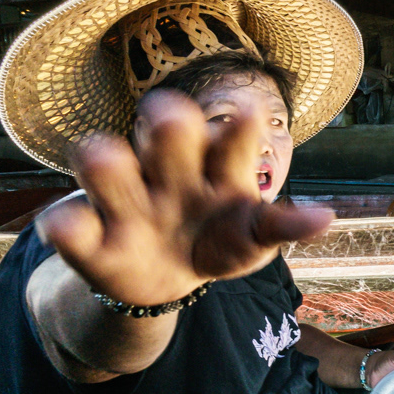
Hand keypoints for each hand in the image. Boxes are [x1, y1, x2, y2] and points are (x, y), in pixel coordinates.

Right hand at [37, 91, 332, 305]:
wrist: (165, 277)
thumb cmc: (218, 241)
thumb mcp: (252, 238)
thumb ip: (281, 226)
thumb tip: (328, 219)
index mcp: (214, 168)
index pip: (230, 138)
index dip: (238, 129)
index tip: (251, 116)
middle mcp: (168, 170)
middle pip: (166, 132)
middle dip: (168, 123)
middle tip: (169, 116)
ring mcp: (125, 199)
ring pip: (105, 163)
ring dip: (106, 160)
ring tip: (105, 158)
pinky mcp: (88, 236)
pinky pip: (67, 224)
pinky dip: (66, 224)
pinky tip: (67, 225)